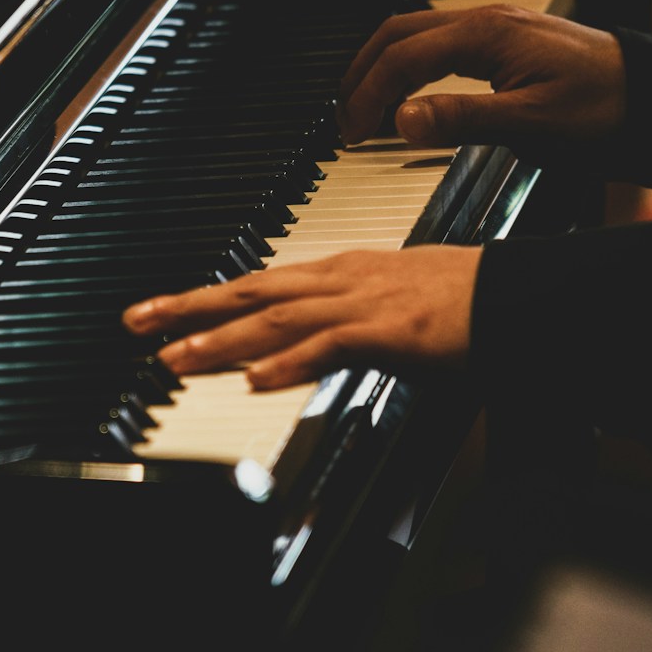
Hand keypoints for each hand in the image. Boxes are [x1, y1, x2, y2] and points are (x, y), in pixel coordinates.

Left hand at [121, 245, 482, 390]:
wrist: (515, 292)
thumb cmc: (463, 299)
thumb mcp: (389, 306)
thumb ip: (343, 323)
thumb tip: (303, 346)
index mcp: (340, 271)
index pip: (258, 282)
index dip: (205, 297)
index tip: (162, 310)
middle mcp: (342, 279)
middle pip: (251, 291)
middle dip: (189, 307)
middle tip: (136, 322)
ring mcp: (364, 301)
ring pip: (277, 318)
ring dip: (223, 340)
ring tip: (176, 358)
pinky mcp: (391, 329)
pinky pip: (330, 346)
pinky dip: (290, 363)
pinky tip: (257, 380)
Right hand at [336, 4, 627, 168]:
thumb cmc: (604, 107)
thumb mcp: (532, 122)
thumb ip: (463, 119)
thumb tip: (401, 120)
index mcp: (485, 35)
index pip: (402, 58)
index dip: (368, 96)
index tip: (352, 133)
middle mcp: (485, 22)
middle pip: (397, 34)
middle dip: (362, 75)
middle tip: (344, 121)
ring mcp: (494, 29)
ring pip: (415, 35)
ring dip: (382, 69)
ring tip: (365, 110)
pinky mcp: (505, 43)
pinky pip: (439, 44)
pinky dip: (410, 68)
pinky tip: (409, 95)